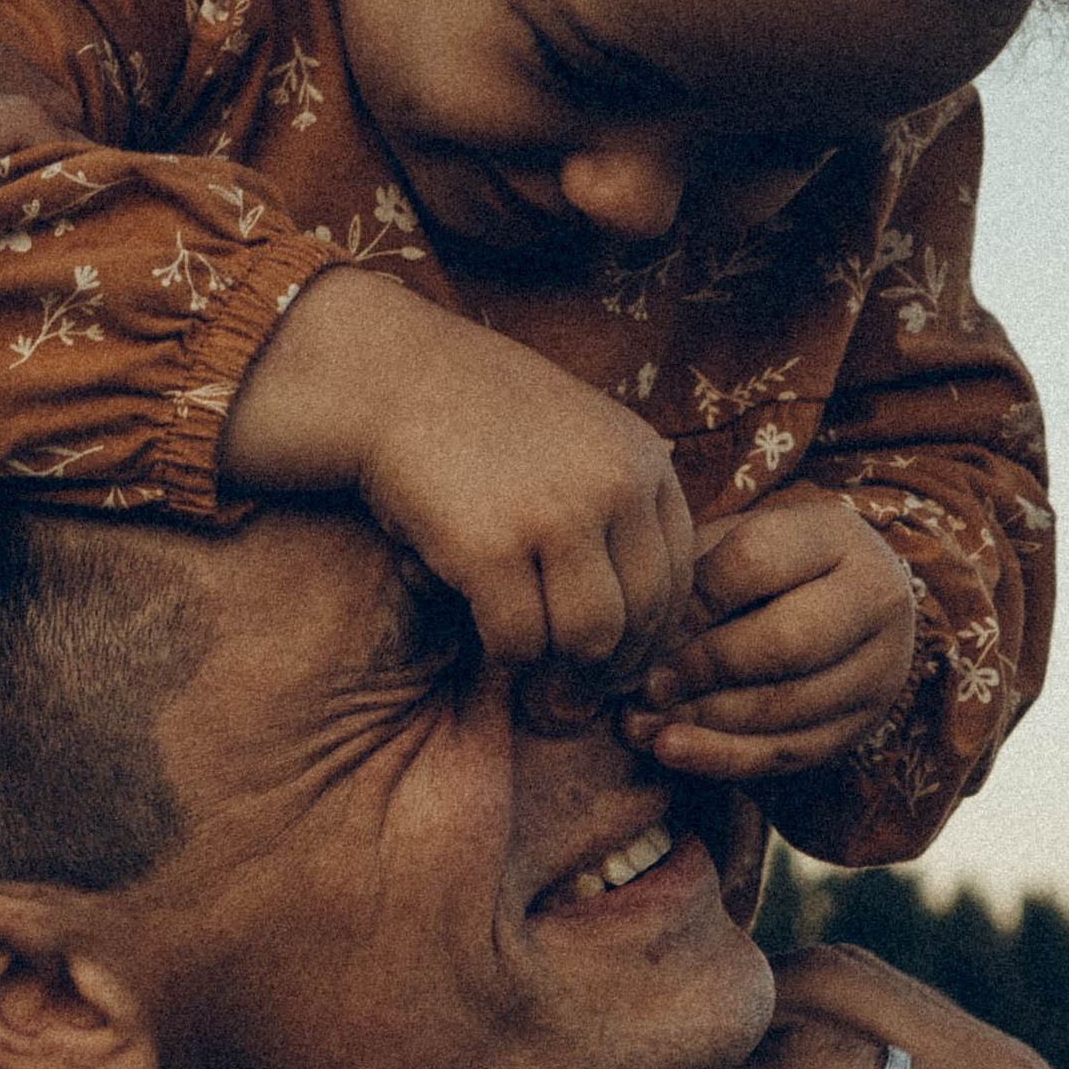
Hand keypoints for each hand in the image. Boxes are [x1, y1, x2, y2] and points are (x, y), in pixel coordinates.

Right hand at [219, 271, 697, 684]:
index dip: (654, 633)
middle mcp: (614, 484)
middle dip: (613, 666)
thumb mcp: (578, 437)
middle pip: (644, 614)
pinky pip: (520, 640)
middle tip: (579, 690)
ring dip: (560, 667)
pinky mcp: (491, 547)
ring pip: (589, 637)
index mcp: (643, 458)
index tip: (622, 661)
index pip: (679, 575)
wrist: (390, 377)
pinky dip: (506, 655)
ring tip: (536, 668)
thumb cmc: (478, 419)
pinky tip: (489, 637)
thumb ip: (620, 500)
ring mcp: (555, 515)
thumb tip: (647, 612)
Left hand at [625, 490, 916, 778]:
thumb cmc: (760, 571)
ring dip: (707, 721)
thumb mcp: (730, 546)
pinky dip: (724, 758)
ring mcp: (881, 667)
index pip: (755, 563)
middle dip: (706, 668)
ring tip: (642, 725)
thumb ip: (690, 577)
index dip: (692, 602)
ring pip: (789, 706)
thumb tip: (640, 638)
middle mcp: (878, 598)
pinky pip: (791, 752)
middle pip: (786, 642)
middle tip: (647, 686)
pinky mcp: (864, 724)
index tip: (646, 627)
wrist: (839, 606)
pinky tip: (673, 751)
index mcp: (838, 536)